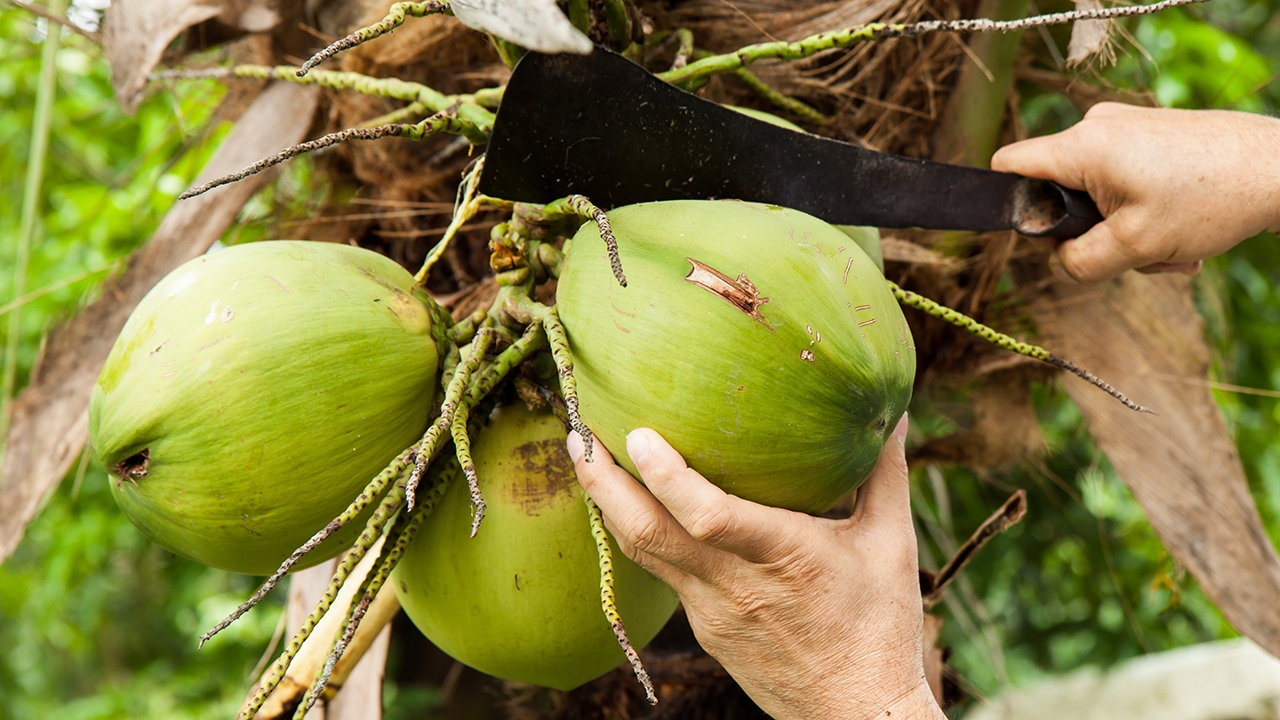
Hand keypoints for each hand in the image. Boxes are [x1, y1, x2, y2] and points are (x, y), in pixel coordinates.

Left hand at [568, 417, 942, 719]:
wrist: (854, 711)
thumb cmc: (880, 626)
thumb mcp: (893, 543)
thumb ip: (886, 471)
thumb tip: (894, 407)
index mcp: (784, 557)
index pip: (709, 516)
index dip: (666, 477)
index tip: (636, 434)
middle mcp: (735, 585)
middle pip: (648, 534)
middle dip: (603, 483)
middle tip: (577, 435)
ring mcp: (711, 612)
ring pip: (643, 553)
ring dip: (608, 504)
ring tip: (586, 456)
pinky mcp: (703, 628)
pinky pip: (661, 571)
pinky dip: (638, 531)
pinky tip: (630, 500)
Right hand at [992, 103, 1279, 283]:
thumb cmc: (1212, 200)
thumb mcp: (1136, 247)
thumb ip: (1080, 262)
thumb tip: (1061, 261)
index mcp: (1083, 146)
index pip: (1008, 166)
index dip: (1009, 204)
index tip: (1042, 235)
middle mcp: (1097, 127)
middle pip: (1058, 191)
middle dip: (1089, 231)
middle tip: (1132, 251)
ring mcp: (1124, 128)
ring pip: (1095, 194)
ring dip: (1124, 230)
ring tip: (1169, 245)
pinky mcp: (1147, 134)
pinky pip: (1122, 182)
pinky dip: (1142, 213)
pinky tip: (1179, 230)